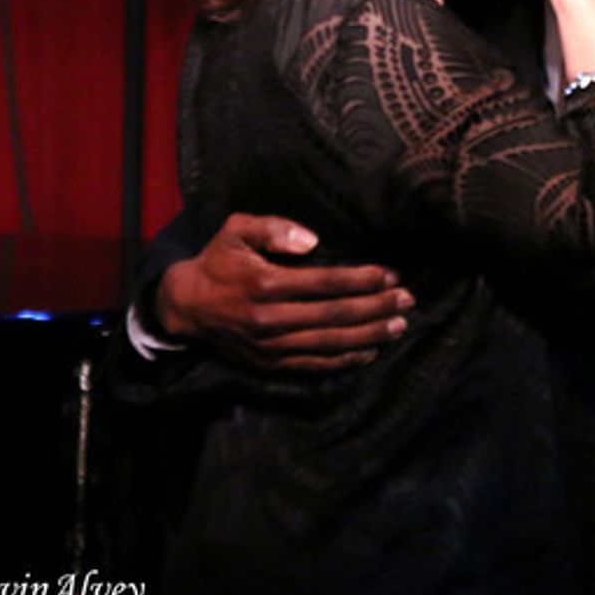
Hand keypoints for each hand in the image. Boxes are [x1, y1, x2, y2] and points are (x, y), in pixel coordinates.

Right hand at [156, 213, 412, 371]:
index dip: (361, 280)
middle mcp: (270, 319)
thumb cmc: (219, 261)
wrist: (186, 306)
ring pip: (329, 344)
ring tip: (399, 325)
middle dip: (375, 307)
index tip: (390, 274)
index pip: (325, 283)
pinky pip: (314, 366)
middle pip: (334, 315)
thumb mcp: (236, 230)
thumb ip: (272, 228)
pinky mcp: (270, 364)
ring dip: (369, 335)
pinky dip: (345, 361)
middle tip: (407, 300)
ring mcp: (271, 347)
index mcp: (265, 284)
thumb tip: (312, 240)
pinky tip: (371, 351)